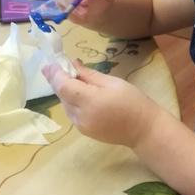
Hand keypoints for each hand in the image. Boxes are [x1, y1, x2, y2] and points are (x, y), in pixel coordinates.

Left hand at [41, 61, 155, 146]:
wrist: (143, 129)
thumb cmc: (133, 102)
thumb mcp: (113, 83)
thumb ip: (90, 75)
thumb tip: (73, 64)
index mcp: (91, 100)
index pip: (64, 86)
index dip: (55, 74)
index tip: (50, 63)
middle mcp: (81, 115)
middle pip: (62, 95)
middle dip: (57, 80)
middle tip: (53, 66)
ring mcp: (81, 126)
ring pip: (65, 104)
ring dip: (64, 91)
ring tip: (67, 78)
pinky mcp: (83, 131)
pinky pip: (72, 113)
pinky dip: (71, 101)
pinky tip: (77, 94)